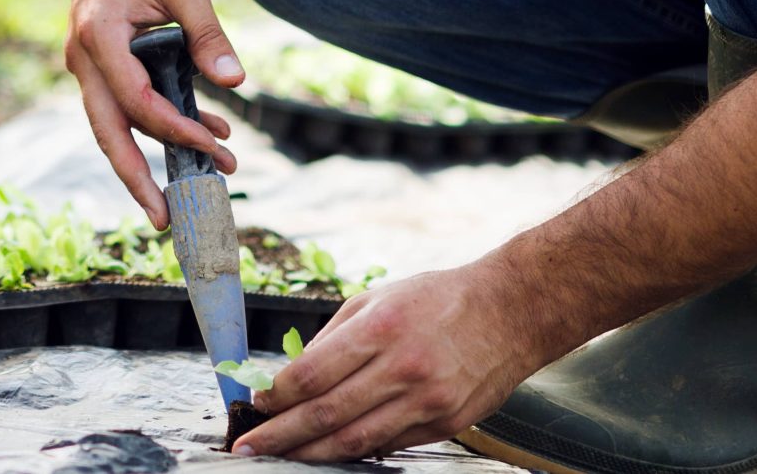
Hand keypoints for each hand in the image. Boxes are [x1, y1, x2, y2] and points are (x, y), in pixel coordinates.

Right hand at [65, 0, 238, 227]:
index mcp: (98, 34)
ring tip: (208, 176)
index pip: (136, 101)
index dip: (177, 130)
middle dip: (136, 180)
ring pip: (114, 125)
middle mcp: (83, 56)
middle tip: (166, 221)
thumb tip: (235, 82)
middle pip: (107, 132)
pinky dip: (158, 125)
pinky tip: (205, 131)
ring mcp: (87, 63)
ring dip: (156, 153)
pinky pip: (124, 106)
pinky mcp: (100, 64)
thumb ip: (207, 35)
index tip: (216, 146)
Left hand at [232, 261, 546, 461]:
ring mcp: (426, 401)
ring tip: (281, 458)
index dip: (277, 395)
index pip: (313, 373)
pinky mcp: (445, 424)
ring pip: (355, 440)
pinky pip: (389, 445)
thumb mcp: (378, 298)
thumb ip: (334, 338)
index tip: (254, 404)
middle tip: (247, 447)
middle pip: (327, 414)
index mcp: (381, 328)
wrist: (509, 312)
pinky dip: (356, 449)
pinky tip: (331, 451)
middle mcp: (402, 368)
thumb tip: (291, 377)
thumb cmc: (436, 299)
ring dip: (311, 453)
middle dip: (280, 435)